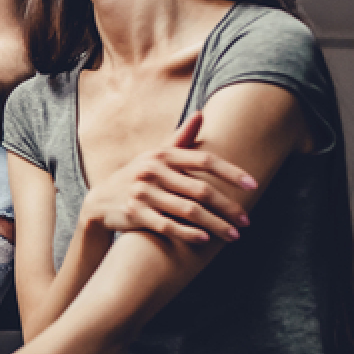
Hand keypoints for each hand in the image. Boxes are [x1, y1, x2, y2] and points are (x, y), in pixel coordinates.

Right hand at [79, 111, 256, 246]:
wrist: (100, 200)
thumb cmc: (138, 176)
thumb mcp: (156, 155)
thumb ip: (181, 138)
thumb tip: (201, 113)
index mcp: (162, 155)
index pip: (204, 160)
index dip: (231, 172)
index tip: (253, 185)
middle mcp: (152, 171)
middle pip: (200, 190)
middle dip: (228, 207)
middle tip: (246, 221)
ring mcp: (142, 193)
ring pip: (188, 211)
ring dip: (215, 225)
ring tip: (233, 236)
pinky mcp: (134, 213)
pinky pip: (167, 225)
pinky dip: (187, 233)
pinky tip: (204, 240)